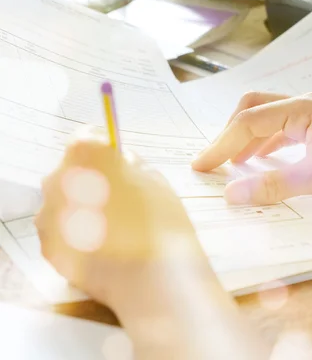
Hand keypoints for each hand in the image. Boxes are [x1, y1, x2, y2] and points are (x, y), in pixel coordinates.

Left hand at [35, 133, 207, 312]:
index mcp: (85, 154)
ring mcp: (48, 215)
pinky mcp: (49, 247)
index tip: (116, 161)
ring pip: (64, 202)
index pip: (87, 136)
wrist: (154, 276)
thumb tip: (120, 164)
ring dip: (83, 208)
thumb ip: (130, 164)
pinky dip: (78, 235)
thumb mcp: (155, 179)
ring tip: (116, 228)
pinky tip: (106, 246)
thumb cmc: (161, 222)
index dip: (104, 148)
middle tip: (121, 199)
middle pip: (71, 171)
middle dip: (91, 180)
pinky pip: (61, 231)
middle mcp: (57, 180)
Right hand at [192, 92, 311, 204]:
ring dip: (249, 138)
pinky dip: (268, 143)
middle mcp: (308, 103)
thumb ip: (272, 185)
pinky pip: (286, 128)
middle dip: (231, 133)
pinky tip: (262, 161)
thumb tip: (232, 194)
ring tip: (232, 164)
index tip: (201, 166)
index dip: (221, 145)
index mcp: (304, 108)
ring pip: (270, 117)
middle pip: (255, 107)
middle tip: (214, 161)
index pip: (249, 121)